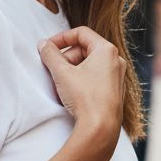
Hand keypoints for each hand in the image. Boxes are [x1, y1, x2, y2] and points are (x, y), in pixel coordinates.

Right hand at [39, 27, 125, 147]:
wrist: (100, 128)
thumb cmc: (85, 98)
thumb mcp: (62, 73)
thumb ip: (50, 54)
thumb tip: (43, 45)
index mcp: (106, 50)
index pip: (81, 33)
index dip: (61, 38)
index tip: (48, 47)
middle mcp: (115, 60)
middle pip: (84, 49)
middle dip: (65, 57)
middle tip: (52, 68)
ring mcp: (116, 76)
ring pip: (89, 64)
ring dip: (71, 70)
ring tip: (60, 83)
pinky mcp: (114, 91)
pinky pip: (94, 77)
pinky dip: (80, 79)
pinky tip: (70, 93)